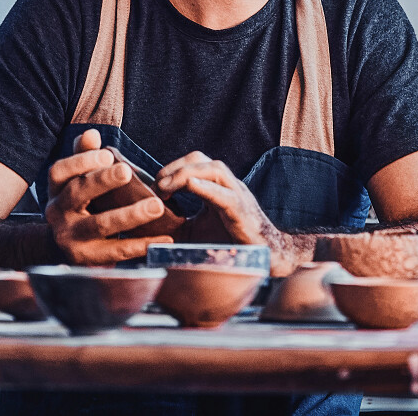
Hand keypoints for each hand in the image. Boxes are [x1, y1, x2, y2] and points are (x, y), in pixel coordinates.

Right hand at [43, 128, 173, 265]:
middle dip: (102, 181)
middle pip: (77, 193)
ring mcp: (69, 238)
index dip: (81, 161)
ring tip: (156, 207)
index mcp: (56, 189)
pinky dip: (140, 245)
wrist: (67, 248)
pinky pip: (115, 251)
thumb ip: (85, 157)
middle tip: (127, 171)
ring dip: (129, 215)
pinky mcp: (85, 259)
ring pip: (99, 224)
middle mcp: (57, 212)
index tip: (108, 153)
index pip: (59, 171)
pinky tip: (162, 238)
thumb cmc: (81, 204)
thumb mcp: (78, 181)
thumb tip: (92, 133)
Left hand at [155, 152, 275, 247]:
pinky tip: (190, 187)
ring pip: (214, 170)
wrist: (267, 258)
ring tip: (165, 188)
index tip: (154, 185)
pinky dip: (206, 188)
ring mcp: (238, 196)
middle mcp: (228, 186)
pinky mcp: (242, 213)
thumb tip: (150, 223)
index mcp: (218, 187)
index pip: (194, 162)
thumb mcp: (199, 229)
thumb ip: (179, 220)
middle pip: (201, 159)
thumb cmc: (232, 244)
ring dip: (185, 174)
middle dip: (174, 167)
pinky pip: (225, 194)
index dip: (172, 168)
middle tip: (156, 186)